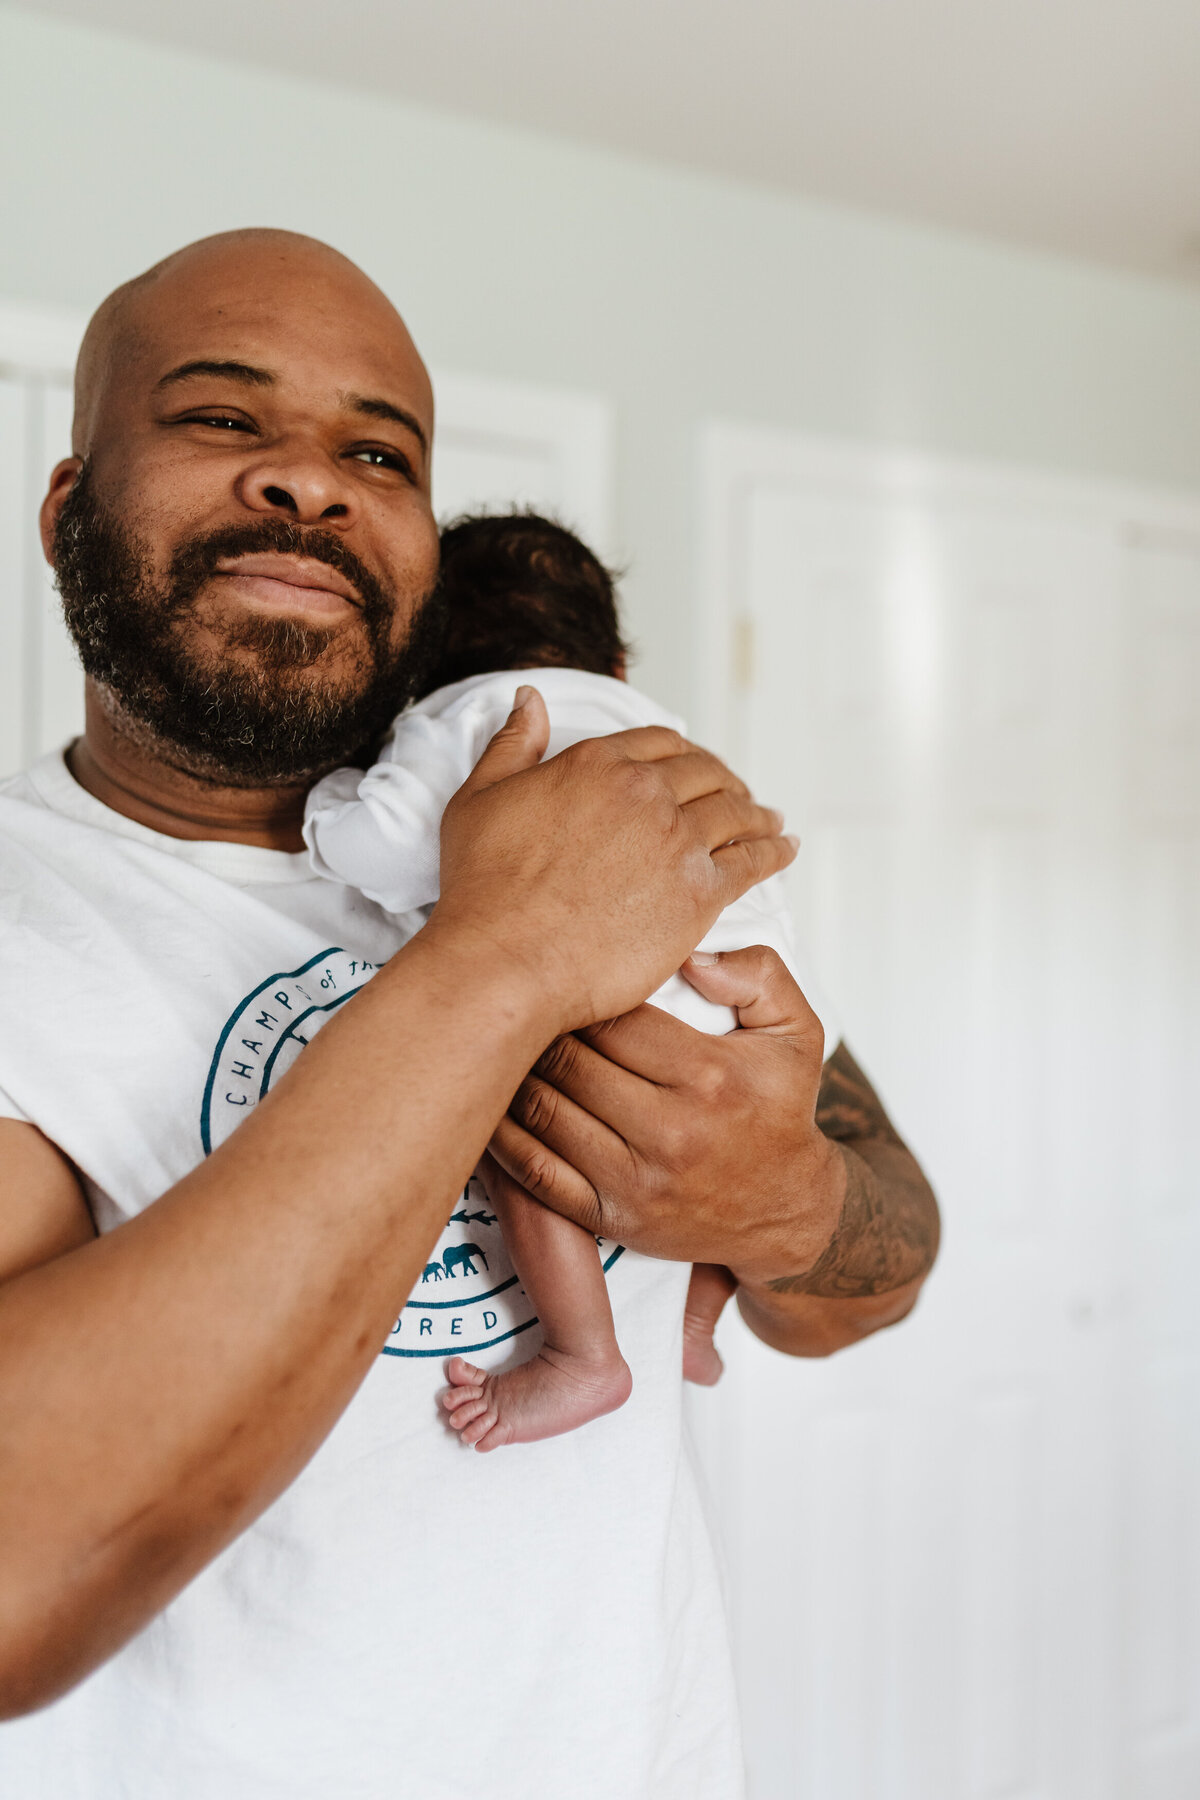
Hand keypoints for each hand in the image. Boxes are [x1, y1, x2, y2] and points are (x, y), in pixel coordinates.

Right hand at [431, 688, 797, 1035]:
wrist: (504, 959)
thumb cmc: (482, 888)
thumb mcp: (479, 798)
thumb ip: (511, 744)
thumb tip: (531, 699)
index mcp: (596, 763)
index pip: (659, 742)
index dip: (683, 752)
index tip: (694, 765)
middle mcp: (644, 792)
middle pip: (705, 773)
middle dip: (725, 780)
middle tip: (738, 794)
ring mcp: (677, 841)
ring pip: (735, 813)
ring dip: (758, 814)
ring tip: (771, 821)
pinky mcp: (699, 893)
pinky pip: (752, 862)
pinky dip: (774, 852)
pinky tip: (785, 849)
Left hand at [487, 944, 842, 1284]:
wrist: (786, 1211)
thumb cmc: (781, 1110)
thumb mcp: (796, 1031)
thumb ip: (758, 973)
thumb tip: (691, 953)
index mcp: (709, 1075)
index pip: (613, 1016)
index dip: (577, 987)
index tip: (557, 968)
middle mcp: (670, 1130)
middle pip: (569, 1060)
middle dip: (534, 1023)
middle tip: (511, 994)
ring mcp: (635, 1180)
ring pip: (543, 1111)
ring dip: (511, 1073)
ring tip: (494, 1038)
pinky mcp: (611, 1217)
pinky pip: (534, 1173)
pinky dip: (503, 1137)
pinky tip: (493, 1102)